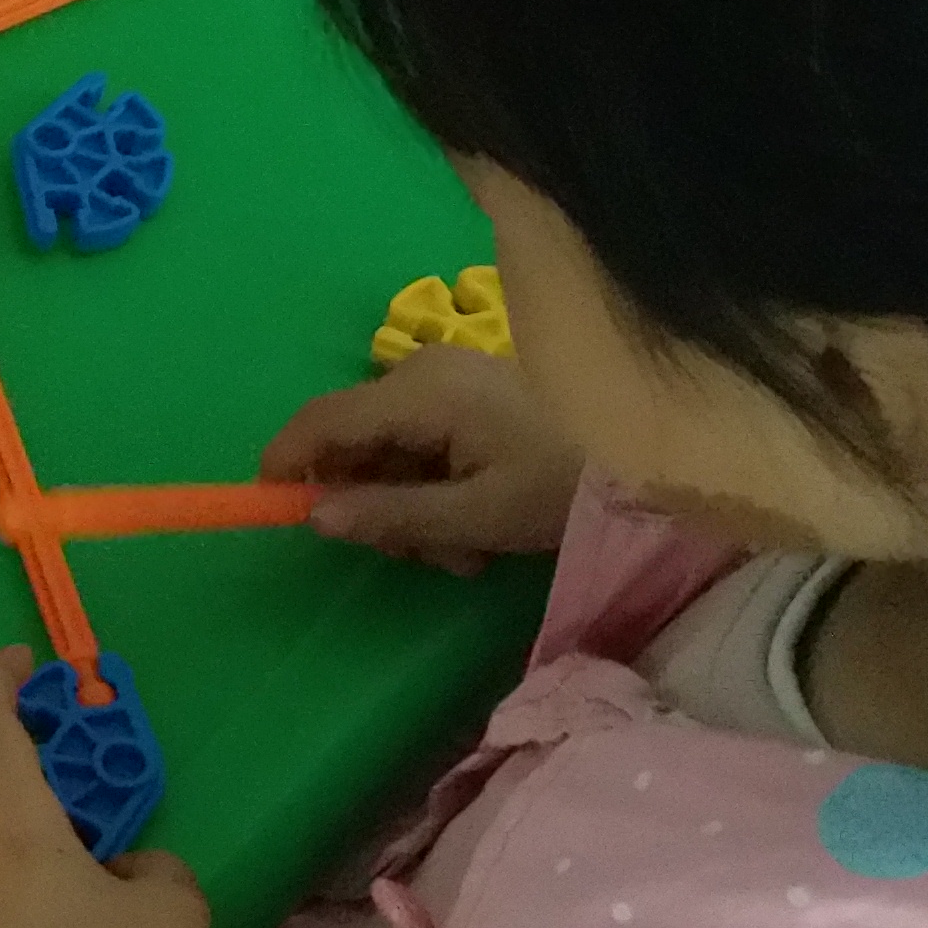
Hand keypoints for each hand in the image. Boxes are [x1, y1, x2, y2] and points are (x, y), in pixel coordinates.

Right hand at [259, 348, 580, 571]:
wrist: (655, 449)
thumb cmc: (564, 483)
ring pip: (386, 450)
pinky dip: (431, 485)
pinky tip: (475, 520)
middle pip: (353, 441)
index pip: (321, 421)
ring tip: (465, 549)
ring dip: (409, 506)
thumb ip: (391, 516)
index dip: (285, 463)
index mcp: (420, 393)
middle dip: (374, 504)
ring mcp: (446, 377)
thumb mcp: (478, 516)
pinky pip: (418, 441)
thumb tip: (314, 516)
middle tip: (423, 556)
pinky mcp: (467, 391)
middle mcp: (422, 371)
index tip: (272, 511)